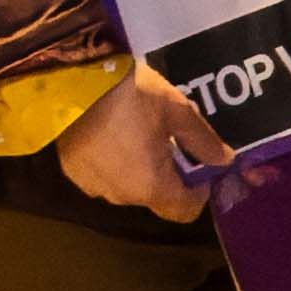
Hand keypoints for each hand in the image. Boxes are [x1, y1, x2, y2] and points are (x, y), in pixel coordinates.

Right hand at [54, 65, 232, 223]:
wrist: (66, 80)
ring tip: (130, 131)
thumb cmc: (128, 96)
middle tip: (162, 137)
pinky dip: (109, 161)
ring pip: (126, 185)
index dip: (197, 191)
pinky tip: (105, 132)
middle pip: (155, 196)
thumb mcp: (175, 110)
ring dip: (135, 167)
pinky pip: (101, 174)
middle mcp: (122, 195)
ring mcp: (92, 185)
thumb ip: (203, 140)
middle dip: (164, 173)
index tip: (195, 163)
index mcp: (152, 186)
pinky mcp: (71, 170)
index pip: (185, 210)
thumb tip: (223, 160)